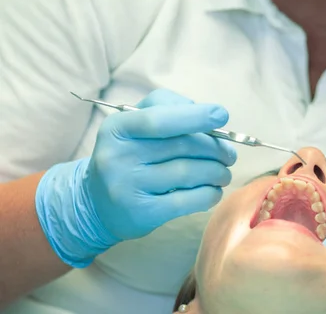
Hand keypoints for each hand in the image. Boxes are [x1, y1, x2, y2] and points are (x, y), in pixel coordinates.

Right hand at [36, 89, 236, 266]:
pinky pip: (188, 201)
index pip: (159, 118)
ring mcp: (128, 187)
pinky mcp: (142, 214)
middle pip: (182, 146)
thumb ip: (169, 111)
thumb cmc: (129, 155)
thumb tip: (210, 117)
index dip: (195, 116)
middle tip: (229, 154)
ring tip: (223, 172)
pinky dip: (209, 194)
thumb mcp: (135, 125)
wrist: (96, 203)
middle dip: (215, 148)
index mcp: (118, 128)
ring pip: (189, 172)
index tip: (222, 115)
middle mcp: (119, 157)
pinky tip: (214, 190)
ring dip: (217, 171)